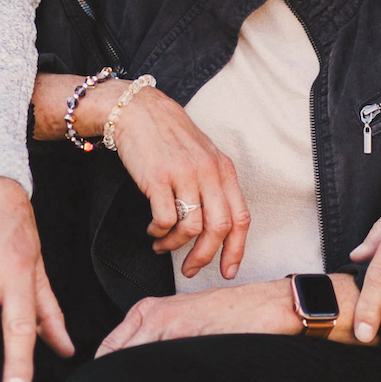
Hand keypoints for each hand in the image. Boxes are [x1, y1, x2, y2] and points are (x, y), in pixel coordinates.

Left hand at [95, 275, 364, 355]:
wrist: (267, 306)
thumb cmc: (231, 315)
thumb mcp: (185, 323)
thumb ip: (154, 342)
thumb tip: (127, 374)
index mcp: (147, 310)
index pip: (107, 351)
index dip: (104, 378)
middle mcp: (151, 313)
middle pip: (111, 357)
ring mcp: (165, 322)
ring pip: (128, 362)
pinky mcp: (182, 332)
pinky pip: (153, 365)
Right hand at [113, 86, 251, 279]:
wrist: (139, 110)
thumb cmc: (171, 136)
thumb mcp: (203, 155)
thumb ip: (214, 186)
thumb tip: (218, 229)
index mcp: (224, 169)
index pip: (241, 217)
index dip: (236, 249)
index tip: (228, 271)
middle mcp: (208, 171)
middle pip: (218, 228)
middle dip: (204, 256)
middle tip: (190, 269)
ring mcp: (184, 174)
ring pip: (191, 228)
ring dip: (175, 245)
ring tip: (163, 244)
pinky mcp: (158, 177)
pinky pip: (164, 219)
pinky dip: (158, 231)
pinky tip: (152, 228)